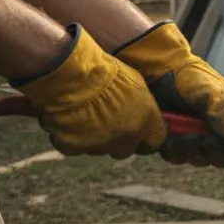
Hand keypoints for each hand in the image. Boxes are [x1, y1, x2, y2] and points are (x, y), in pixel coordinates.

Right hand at [13, 24, 166, 157]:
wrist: (75, 76)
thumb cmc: (108, 73)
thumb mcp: (137, 84)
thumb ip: (143, 105)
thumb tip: (144, 112)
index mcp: (146, 121)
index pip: (155, 141)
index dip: (146, 138)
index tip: (140, 133)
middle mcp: (126, 137)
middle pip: (125, 150)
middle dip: (118, 140)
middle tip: (108, 124)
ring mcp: (100, 144)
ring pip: (99, 149)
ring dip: (94, 139)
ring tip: (85, 117)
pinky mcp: (75, 147)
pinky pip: (74, 147)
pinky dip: (71, 138)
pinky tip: (68, 121)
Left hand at [115, 22, 223, 168]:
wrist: (153, 70)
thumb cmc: (189, 76)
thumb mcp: (212, 92)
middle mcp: (217, 128)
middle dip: (216, 153)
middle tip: (206, 140)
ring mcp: (195, 135)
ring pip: (200, 159)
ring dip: (192, 150)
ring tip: (183, 133)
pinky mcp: (173, 140)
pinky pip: (178, 157)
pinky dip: (174, 149)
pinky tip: (170, 133)